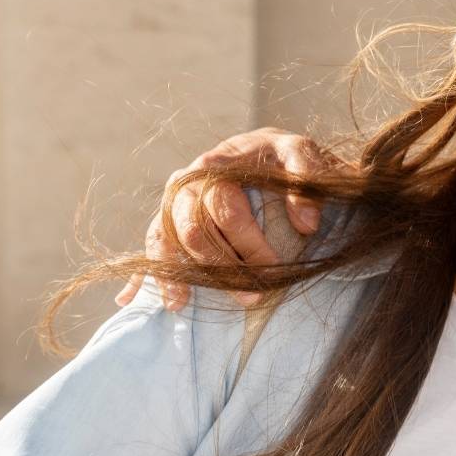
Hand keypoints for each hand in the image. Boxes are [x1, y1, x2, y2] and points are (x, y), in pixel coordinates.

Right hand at [115, 127, 340, 310]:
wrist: (262, 151)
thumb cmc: (281, 156)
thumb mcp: (302, 153)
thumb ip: (306, 177)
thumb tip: (306, 223)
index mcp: (216, 166)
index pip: (226, 211)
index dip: (249, 243)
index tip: (273, 266)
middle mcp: (186, 183)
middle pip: (193, 230)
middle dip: (222, 266)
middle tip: (252, 294)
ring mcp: (173, 202)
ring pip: (167, 240)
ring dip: (182, 275)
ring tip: (186, 304)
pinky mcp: (168, 219)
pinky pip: (152, 245)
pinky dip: (150, 273)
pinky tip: (149, 300)